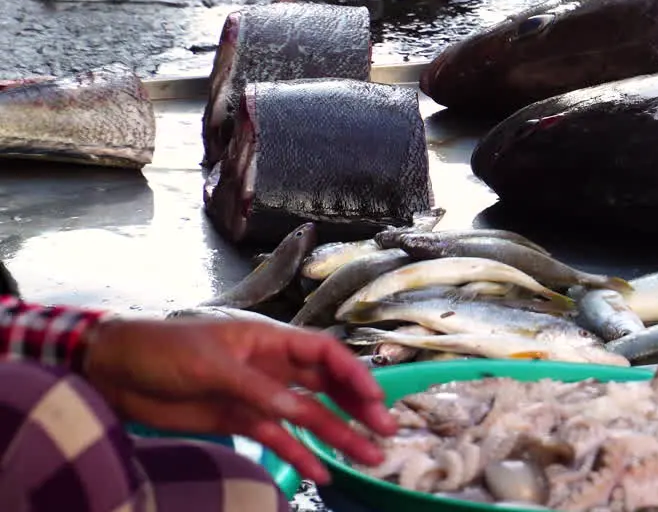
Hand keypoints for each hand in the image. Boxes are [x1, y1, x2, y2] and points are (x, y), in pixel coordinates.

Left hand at [82, 317, 397, 483]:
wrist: (116, 370)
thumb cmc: (163, 349)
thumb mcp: (211, 363)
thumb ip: (258, 387)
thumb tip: (299, 410)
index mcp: (270, 340)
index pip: (324, 354)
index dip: (354, 374)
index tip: (374, 400)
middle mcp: (273, 367)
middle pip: (327, 387)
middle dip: (358, 408)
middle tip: (385, 433)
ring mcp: (259, 396)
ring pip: (310, 417)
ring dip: (338, 436)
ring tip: (368, 459)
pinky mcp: (241, 420)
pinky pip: (279, 440)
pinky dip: (301, 456)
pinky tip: (322, 474)